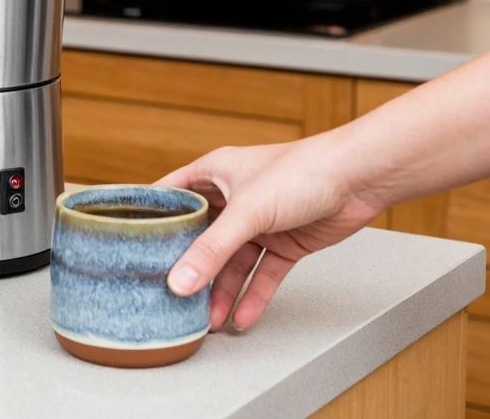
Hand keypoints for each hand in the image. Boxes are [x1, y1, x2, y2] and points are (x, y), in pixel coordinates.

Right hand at [157, 135, 385, 331]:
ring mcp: (260, 221)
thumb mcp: (248, 211)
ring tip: (206, 319)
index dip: (152, 219)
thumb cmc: (304, 170)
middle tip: (169, 296)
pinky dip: (253, 295)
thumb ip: (213, 251)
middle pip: (202, 237)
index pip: (171, 196)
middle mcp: (234, 197)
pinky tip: (242, 316)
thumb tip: (181, 282)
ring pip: (232, 261)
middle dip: (189, 267)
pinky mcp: (285, 241)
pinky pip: (263, 273)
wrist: (360, 178)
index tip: (129, 245)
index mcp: (215, 173)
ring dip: (221, 289)